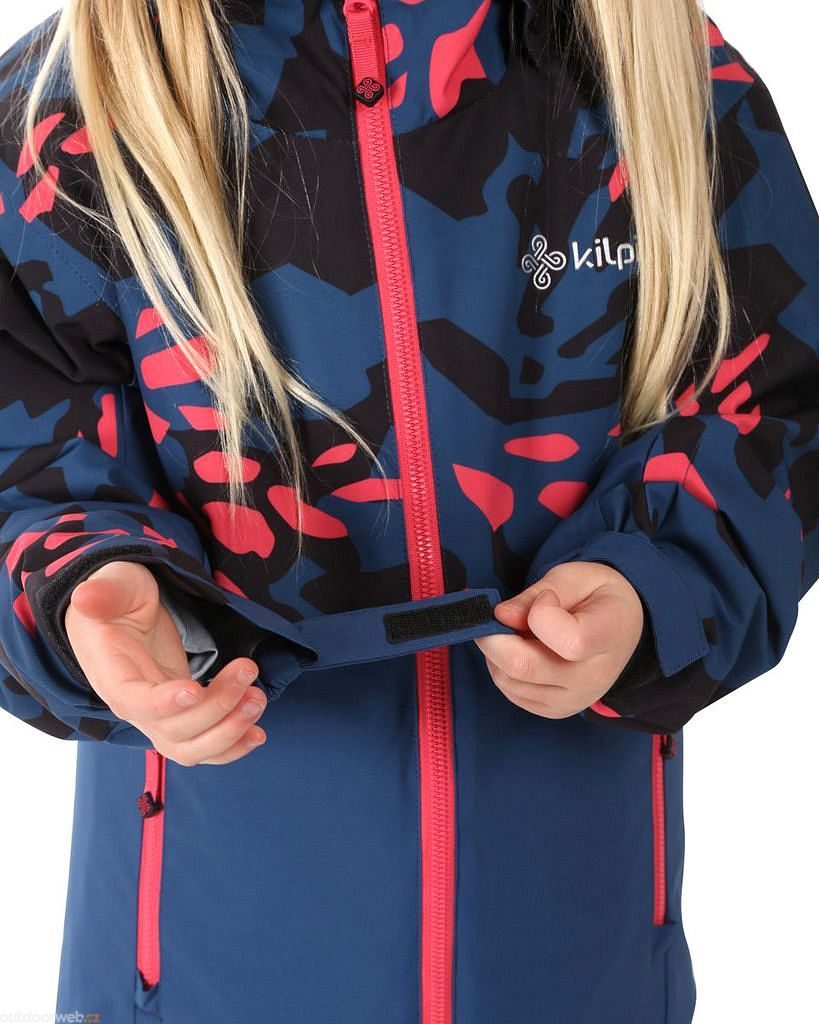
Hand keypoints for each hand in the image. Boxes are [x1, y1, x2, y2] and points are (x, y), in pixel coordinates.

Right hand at [64, 560, 266, 764]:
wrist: (122, 617)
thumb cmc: (118, 599)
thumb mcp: (115, 584)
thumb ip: (104, 592)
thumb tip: (86, 598)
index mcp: (112, 674)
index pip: (134, 702)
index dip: (163, 704)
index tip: (194, 689)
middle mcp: (134, 705)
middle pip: (173, 730)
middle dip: (217, 706)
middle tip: (248, 670)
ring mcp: (159, 716)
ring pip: (191, 748)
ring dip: (229, 731)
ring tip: (257, 698)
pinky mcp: (181, 715)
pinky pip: (203, 745)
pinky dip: (232, 746)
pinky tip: (256, 734)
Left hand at [474, 562, 643, 718]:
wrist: (622, 628)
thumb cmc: (597, 597)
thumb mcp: (575, 577)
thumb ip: (536, 594)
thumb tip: (501, 616)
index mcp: (607, 638)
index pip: (568, 641)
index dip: (541, 613)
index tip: (546, 597)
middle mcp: (592, 678)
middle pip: (523, 667)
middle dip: (494, 636)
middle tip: (498, 616)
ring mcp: (573, 699)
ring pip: (508, 680)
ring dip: (497, 652)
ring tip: (515, 632)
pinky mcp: (555, 709)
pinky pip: (511, 692)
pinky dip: (502, 668)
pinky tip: (519, 650)